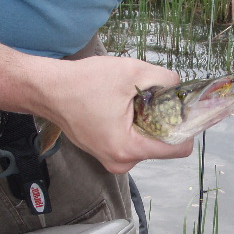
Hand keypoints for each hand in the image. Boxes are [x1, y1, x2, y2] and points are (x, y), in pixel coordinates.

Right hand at [43, 56, 194, 173]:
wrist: (47, 90)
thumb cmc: (83, 83)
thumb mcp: (132, 72)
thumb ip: (165, 79)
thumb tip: (180, 85)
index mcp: (129, 148)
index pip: (178, 149)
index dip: (186, 126)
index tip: (183, 107)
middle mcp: (120, 161)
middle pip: (163, 145)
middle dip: (163, 121)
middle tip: (151, 97)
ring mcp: (110, 159)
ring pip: (147, 142)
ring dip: (147, 122)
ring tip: (130, 100)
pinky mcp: (104, 152)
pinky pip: (131, 141)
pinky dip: (133, 125)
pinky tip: (121, 107)